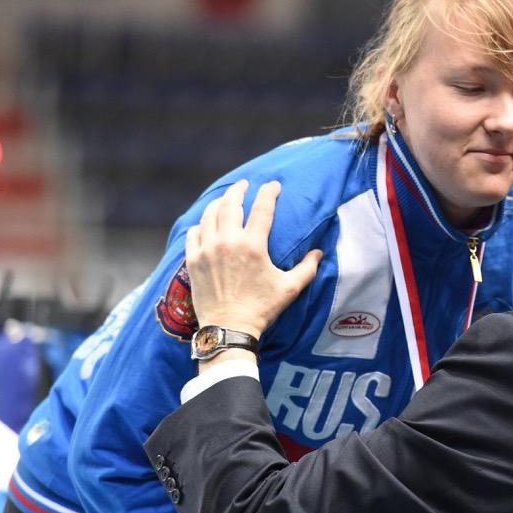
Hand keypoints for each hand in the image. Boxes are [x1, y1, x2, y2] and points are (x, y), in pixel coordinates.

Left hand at [185, 179, 321, 339]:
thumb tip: (319, 253)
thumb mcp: (289, 289)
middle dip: (239, 190)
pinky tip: (205, 224)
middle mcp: (228, 242)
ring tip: (224, 200)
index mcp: (253, 245)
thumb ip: (307, 268)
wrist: (229, 328)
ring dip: (218, 203)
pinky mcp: (193, 261)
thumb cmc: (262, 309)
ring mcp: (207, 250)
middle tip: (244, 184)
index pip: (262, 208)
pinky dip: (200, 224)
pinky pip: (193, 233)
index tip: (273, 185)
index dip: (269, 192)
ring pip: (209, 215)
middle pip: (231, 203)